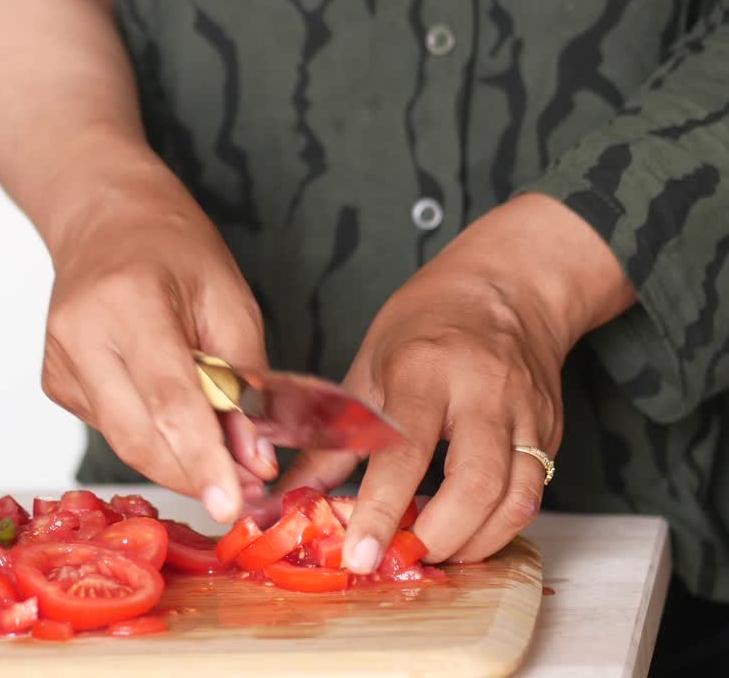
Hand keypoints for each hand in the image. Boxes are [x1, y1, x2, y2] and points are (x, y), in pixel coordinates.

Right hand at [40, 167, 274, 522]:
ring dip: (177, 458)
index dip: (202, 459)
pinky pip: (113, 429)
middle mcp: (81, 335)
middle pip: (140, 438)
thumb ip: (242, 382)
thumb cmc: (172, 247)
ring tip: (221, 450)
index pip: (168, 401)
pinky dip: (151, 433)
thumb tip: (252, 460)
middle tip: (245, 490)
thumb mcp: (230, 300)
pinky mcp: (55, 383)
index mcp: (127, 302)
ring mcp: (59, 363)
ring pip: (125, 442)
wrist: (104, 218)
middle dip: (195, 474)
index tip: (233, 503)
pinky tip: (168, 406)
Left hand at [258, 193, 635, 570]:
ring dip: (473, 543)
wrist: (508, 287)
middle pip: (476, 485)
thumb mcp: (367, 366)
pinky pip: (533, 493)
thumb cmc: (427, 323)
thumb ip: (335, 438)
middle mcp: (484, 391)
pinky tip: (465, 534)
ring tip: (432, 554)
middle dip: (438, 538)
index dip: (381, 510)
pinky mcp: (552, 431)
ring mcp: (526, 413)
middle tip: (400, 560)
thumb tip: (293, 495)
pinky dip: (499, 527)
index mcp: (425, 369)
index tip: (360, 554)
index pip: (405, 451)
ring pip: (517, 499)